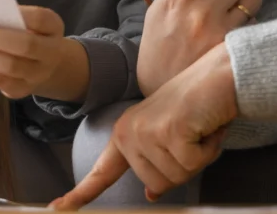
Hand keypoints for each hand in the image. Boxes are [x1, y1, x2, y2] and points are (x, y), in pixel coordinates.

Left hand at [0, 6, 88, 100]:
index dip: (20, 13)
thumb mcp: (30, 21)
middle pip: (24, 46)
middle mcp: (51, 53)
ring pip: (9, 67)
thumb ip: (12, 17)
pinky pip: (1, 82)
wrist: (47, 64)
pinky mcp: (23, 90)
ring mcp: (38, 75)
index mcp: (53, 28)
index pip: (41, 19)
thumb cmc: (30, 33)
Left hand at [51, 43, 238, 209]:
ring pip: (174, 178)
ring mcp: (146, 132)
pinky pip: (192, 165)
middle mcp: (129, 132)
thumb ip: (155, 164)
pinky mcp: (168, 133)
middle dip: (183, 166)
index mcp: (125, 133)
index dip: (80, 195)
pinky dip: (207, 150)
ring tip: (199, 129)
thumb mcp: (170, 138)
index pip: (101, 173)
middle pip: (157, 185)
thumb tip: (151, 195)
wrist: (220, 75)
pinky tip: (206, 126)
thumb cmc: (199, 106)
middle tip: (191, 136)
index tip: (56, 209)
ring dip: (197, 158)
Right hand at [137, 0, 260, 95]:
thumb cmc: (161, 46)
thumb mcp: (159, 7)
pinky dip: (248, 25)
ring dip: (244, 1)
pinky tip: (232, 36)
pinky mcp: (238, 52)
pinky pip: (257, 22)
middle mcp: (200, 13)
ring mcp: (222, 34)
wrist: (163, 96)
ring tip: (228, 15)